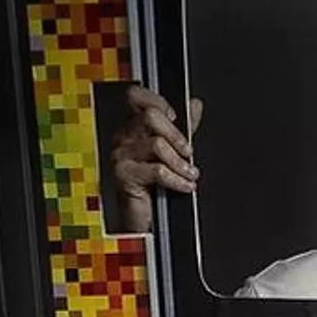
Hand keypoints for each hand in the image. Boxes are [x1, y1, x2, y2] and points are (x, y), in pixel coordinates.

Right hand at [110, 85, 203, 232]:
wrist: (145, 220)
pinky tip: (185, 186)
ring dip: (180, 163)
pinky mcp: (124, 174)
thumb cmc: (156, 187)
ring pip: (157, 144)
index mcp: (133, 127)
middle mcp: (124, 138)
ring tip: (190, 174)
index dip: (156, 99)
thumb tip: (195, 104)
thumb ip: (183, 127)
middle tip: (188, 152)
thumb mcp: (174, 152)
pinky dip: (177, 179)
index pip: (136, 97)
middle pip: (150, 116)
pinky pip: (157, 169)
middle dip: (176, 135)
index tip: (176, 115)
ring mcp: (121, 155)